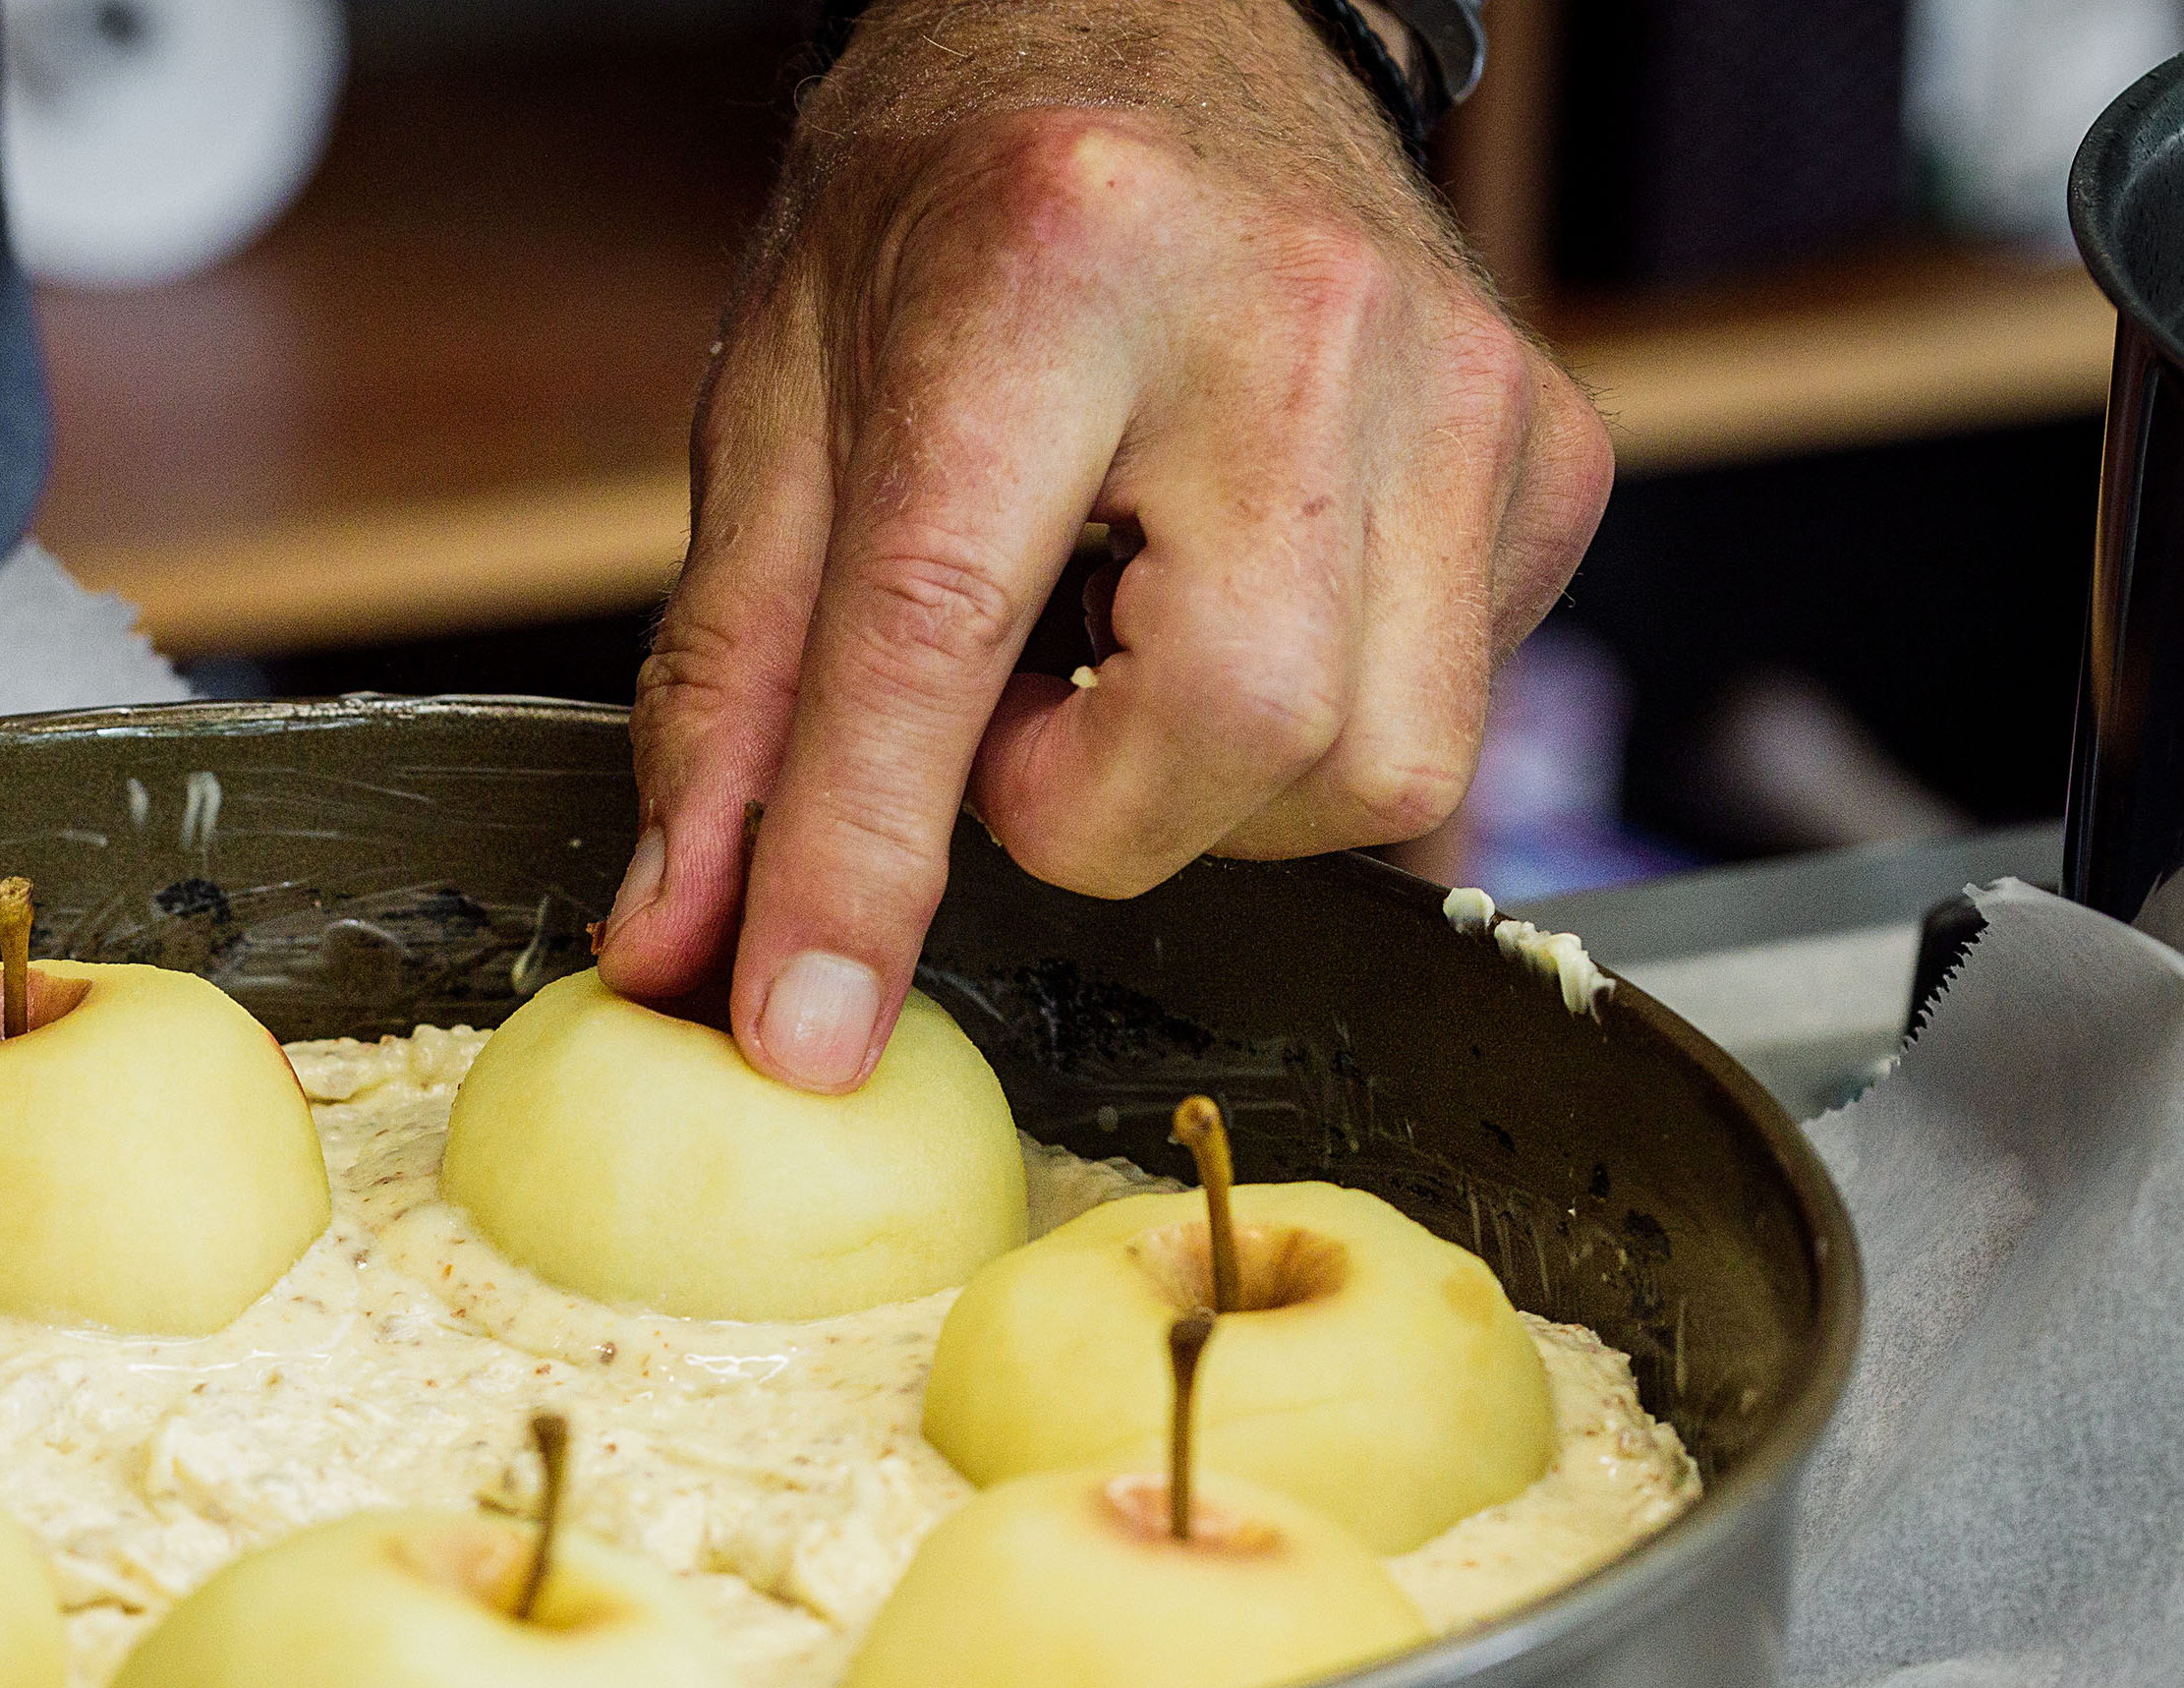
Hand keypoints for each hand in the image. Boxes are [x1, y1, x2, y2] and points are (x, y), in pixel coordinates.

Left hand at [601, 0, 1611, 1088]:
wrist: (1165, 22)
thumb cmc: (958, 201)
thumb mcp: (783, 409)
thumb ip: (731, 692)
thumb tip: (691, 938)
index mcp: (1057, 263)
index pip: (940, 635)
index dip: (862, 866)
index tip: (805, 1031)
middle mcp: (1298, 316)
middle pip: (1233, 731)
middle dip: (1087, 810)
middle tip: (1011, 716)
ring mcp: (1461, 387)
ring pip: (1368, 774)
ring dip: (1201, 790)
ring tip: (1122, 647)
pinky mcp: (1551, 458)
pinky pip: (1444, 732)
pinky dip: (1305, 746)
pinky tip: (1228, 615)